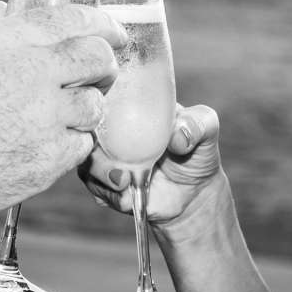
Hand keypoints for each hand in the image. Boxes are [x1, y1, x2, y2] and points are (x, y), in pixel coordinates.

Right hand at [0, 2, 126, 217]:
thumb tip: (3, 11)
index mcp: (9, 39)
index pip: (74, 18)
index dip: (102, 24)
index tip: (112, 32)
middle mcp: (33, 71)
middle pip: (98, 58)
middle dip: (105, 64)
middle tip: (99, 74)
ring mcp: (46, 116)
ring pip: (95, 105)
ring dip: (85, 108)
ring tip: (62, 115)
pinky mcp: (51, 156)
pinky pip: (82, 144)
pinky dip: (71, 143)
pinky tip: (48, 143)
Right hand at [78, 103, 230, 235]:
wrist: (195, 194)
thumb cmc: (198, 151)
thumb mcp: (206, 128)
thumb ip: (197, 124)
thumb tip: (177, 137)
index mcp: (129, 106)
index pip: (102, 95)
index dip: (93, 101)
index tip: (102, 112)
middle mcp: (111, 131)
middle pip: (85, 130)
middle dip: (94, 146)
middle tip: (118, 164)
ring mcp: (106, 159)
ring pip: (85, 161)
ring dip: (100, 174)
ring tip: (124, 182)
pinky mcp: (106, 186)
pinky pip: (95, 188)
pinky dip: (109, 194)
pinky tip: (127, 197)